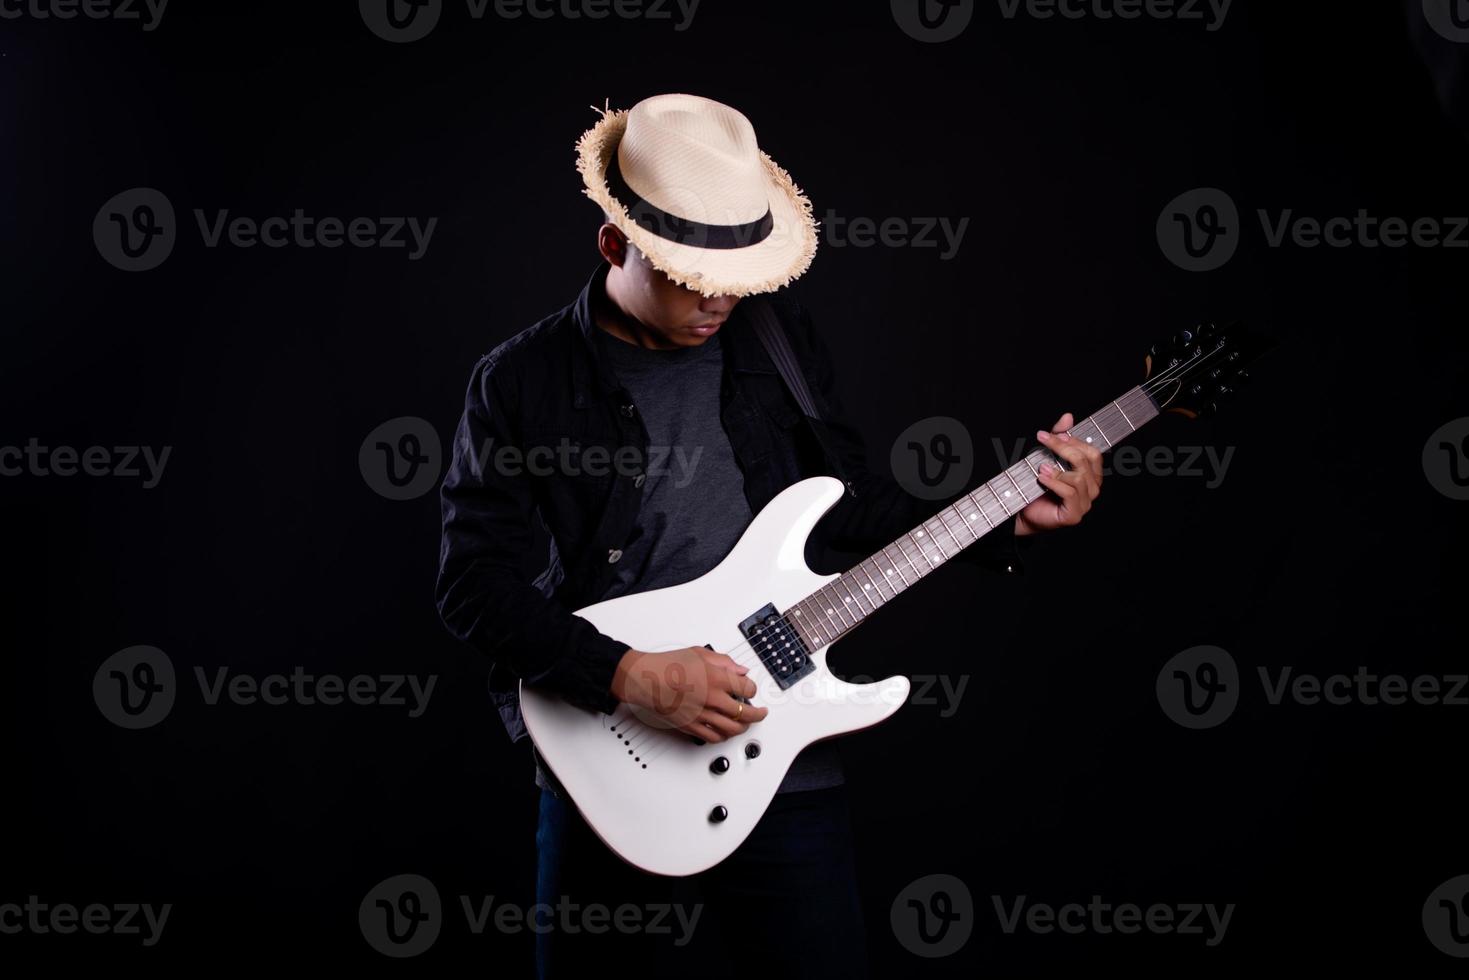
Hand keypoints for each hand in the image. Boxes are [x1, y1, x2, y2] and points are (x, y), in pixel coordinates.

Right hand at [610, 646, 768, 742]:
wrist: (645, 679)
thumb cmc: (668, 664)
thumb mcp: (699, 653)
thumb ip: (724, 662)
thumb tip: (741, 670)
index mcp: (716, 678)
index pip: (748, 687)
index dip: (753, 688)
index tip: (750, 688)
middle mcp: (712, 698)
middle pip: (746, 713)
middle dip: (758, 714)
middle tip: (761, 712)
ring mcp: (702, 715)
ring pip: (733, 729)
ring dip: (743, 727)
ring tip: (746, 723)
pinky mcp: (691, 726)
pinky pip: (714, 737)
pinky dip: (724, 736)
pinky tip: (726, 732)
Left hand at [1015, 412, 1103, 535]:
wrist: (1025, 512)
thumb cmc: (1039, 486)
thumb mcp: (1049, 457)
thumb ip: (1060, 438)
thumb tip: (1068, 417)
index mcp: (1091, 475)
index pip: (1093, 453)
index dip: (1075, 441)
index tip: (1054, 434)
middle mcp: (1092, 489)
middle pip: (1085, 462)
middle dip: (1063, 448)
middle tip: (1043, 440)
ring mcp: (1085, 503)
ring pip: (1078, 478)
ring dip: (1057, 469)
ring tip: (1041, 467)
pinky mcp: (1074, 515)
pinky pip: (1069, 493)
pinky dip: (1054, 483)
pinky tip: (1042, 478)